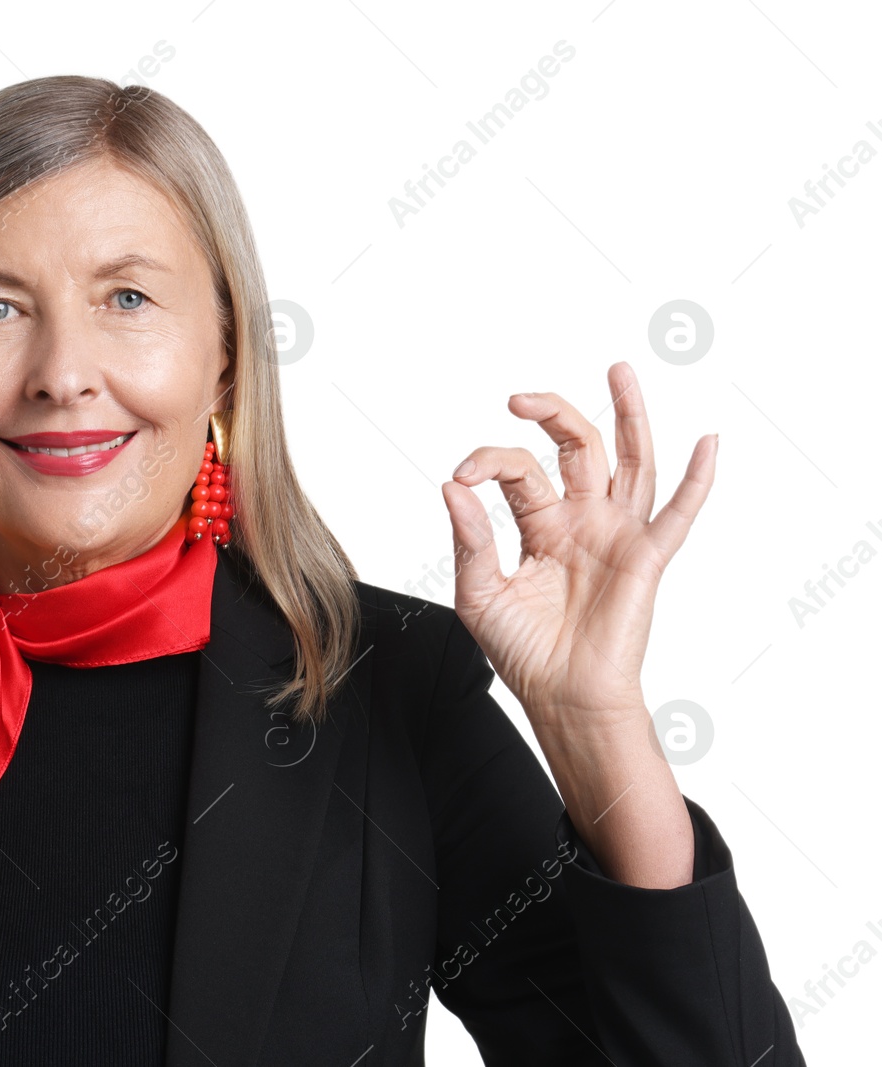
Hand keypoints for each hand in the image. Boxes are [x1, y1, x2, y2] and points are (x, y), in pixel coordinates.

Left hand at [440, 361, 715, 733]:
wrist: (560, 698)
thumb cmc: (522, 651)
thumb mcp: (478, 593)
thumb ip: (469, 539)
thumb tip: (453, 487)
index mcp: (542, 525)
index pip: (519, 471)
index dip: (489, 461)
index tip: (462, 474)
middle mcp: (583, 521)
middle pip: (577, 449)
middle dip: (553, 415)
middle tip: (520, 397)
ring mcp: (617, 535)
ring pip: (630, 462)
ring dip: (629, 415)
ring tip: (619, 370)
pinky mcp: (646, 558)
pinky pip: (679, 514)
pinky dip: (698, 479)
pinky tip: (708, 442)